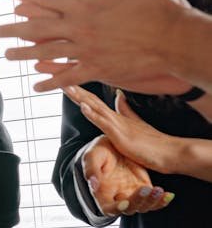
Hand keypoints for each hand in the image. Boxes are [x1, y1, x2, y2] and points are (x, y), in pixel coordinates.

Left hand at [0, 0, 192, 93]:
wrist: (176, 38)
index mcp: (84, 4)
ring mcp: (86, 50)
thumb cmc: (157, 5)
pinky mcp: (97, 68)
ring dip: (24, 54)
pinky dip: (51, 81)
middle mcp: (79, 28)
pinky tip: (36, 84)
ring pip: (47, 52)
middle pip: (38, 28)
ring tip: (7, 55)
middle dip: (13, 29)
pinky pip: (68, 76)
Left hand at [64, 86, 180, 173]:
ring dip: (78, 96)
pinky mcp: (120, 134)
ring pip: (94, 106)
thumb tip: (119, 96)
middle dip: (73, 88)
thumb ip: (125, 110)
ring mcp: (117, 124)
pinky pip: (104, 122)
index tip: (63, 80)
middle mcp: (114, 116)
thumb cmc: (153, 142)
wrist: (170, 152)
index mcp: (115, 115)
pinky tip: (83, 106)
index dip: (78, 89)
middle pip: (90, 99)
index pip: (92, 99)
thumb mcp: (134, 123)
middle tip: (57, 74)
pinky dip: (92, 113)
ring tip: (64, 84)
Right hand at [81, 135, 171, 216]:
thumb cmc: (101, 150)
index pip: (109, 208)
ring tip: (159, 190)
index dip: (117, 208)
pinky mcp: (144, 187)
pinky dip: (162, 200)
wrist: (117, 142)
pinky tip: (169, 195)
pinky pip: (154, 200)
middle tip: (145, 189)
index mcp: (103, 192)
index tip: (125, 201)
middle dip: (139, 202)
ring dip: (152, 201)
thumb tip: (94, 185)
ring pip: (144, 206)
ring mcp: (132, 193)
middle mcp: (118, 196)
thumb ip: (91, 169)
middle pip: (129, 209)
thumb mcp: (92, 155)